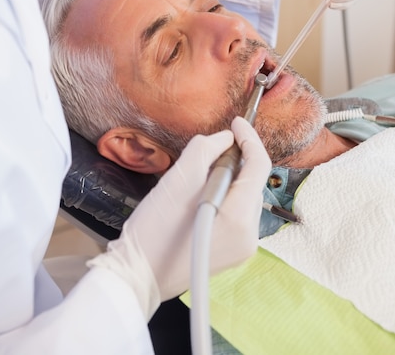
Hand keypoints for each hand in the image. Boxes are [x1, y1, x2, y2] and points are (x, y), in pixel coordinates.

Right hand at [88, 120, 270, 319]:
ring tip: (197, 178)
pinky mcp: (231, 251)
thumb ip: (205, 150)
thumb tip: (224, 139)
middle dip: (234, 160)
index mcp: (239, 218)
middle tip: (207, 152)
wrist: (138, 274)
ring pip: (243, 195)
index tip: (235, 122)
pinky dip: (223, 196)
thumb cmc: (154, 230)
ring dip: (227, 178)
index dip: (248, 138)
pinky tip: (199, 197)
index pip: (259, 166)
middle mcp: (249, 235)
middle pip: (252, 181)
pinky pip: (235, 212)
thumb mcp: (178, 180)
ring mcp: (242, 247)